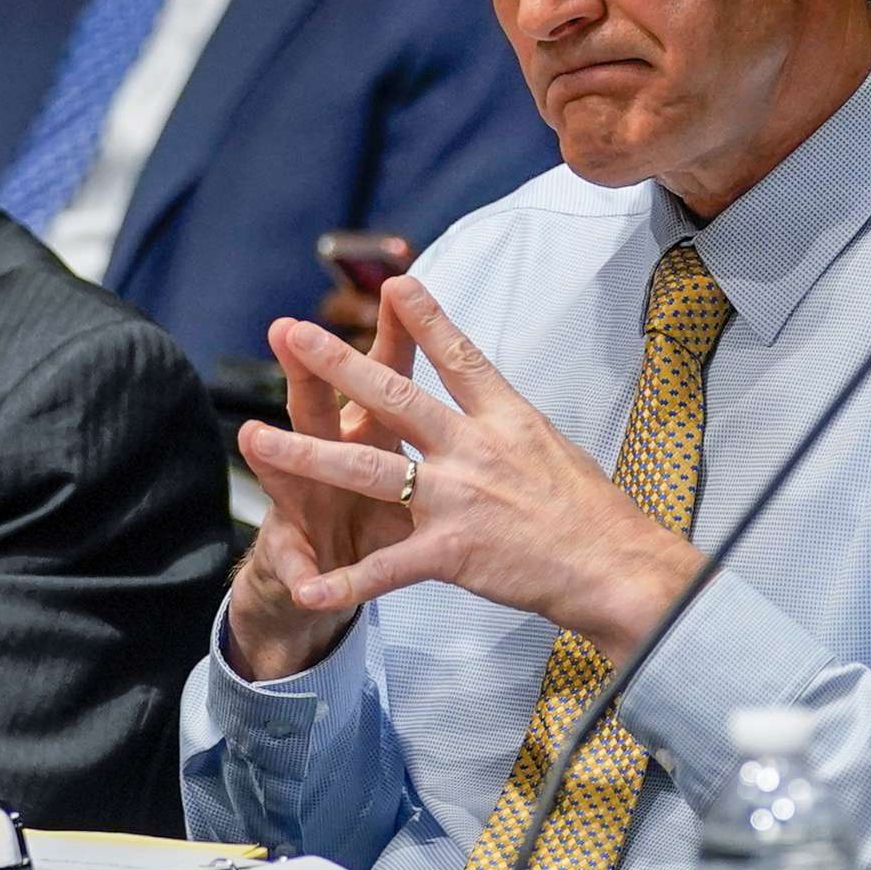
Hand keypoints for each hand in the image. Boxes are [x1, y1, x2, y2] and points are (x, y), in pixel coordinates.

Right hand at [224, 302, 424, 680]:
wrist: (329, 583)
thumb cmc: (382, 519)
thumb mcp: (412, 474)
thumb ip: (430, 429)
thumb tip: (469, 372)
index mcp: (372, 435)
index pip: (388, 378)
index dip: (397, 338)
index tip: (403, 288)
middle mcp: (333, 459)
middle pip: (321, 407)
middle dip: (309, 371)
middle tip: (287, 329)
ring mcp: (306, 506)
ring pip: (289, 476)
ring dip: (277, 459)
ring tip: (252, 437)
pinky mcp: (295, 557)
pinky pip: (297, 567)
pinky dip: (302, 576)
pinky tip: (304, 583)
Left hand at [234, 276, 700, 672]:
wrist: (616, 566)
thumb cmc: (593, 512)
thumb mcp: (552, 446)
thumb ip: (506, 425)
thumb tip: (485, 403)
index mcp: (505, 418)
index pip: (459, 356)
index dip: (425, 318)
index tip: (395, 282)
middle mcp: (475, 448)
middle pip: (395, 396)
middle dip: (338, 362)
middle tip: (292, 332)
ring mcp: (458, 499)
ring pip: (367, 469)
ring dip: (305, 452)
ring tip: (254, 437)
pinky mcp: (451, 552)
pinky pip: (386, 569)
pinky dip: (345, 582)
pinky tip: (309, 587)